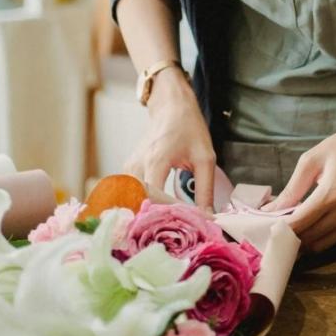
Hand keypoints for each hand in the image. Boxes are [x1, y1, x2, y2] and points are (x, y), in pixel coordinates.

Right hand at [122, 68, 216, 212]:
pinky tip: (156, 213)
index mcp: (156, 159)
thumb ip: (206, 189)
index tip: (189, 219)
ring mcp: (129, 168)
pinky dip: (141, 206)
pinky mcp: (128, 171)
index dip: (169, 212)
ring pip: (130, 200)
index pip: (155, 196)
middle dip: (155, 218)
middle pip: (138, 202)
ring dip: (146, 213)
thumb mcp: (205, 157)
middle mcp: (138, 165)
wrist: (171, 106)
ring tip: (167, 222)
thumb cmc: (189, 127)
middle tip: (176, 229)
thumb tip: (207, 217)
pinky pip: (129, 194)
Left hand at [267, 117, 335, 251]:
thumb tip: (269, 211)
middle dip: (288, 237)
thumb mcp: (312, 160)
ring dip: (303, 240)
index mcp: (331, 194)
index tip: (264, 228)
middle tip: (273, 229)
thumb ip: (291, 189)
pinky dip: (318, 236)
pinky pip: (333, 238)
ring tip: (290, 227)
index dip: (279, 230)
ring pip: (320, 243)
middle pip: (308, 238)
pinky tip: (309, 224)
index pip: (298, 224)